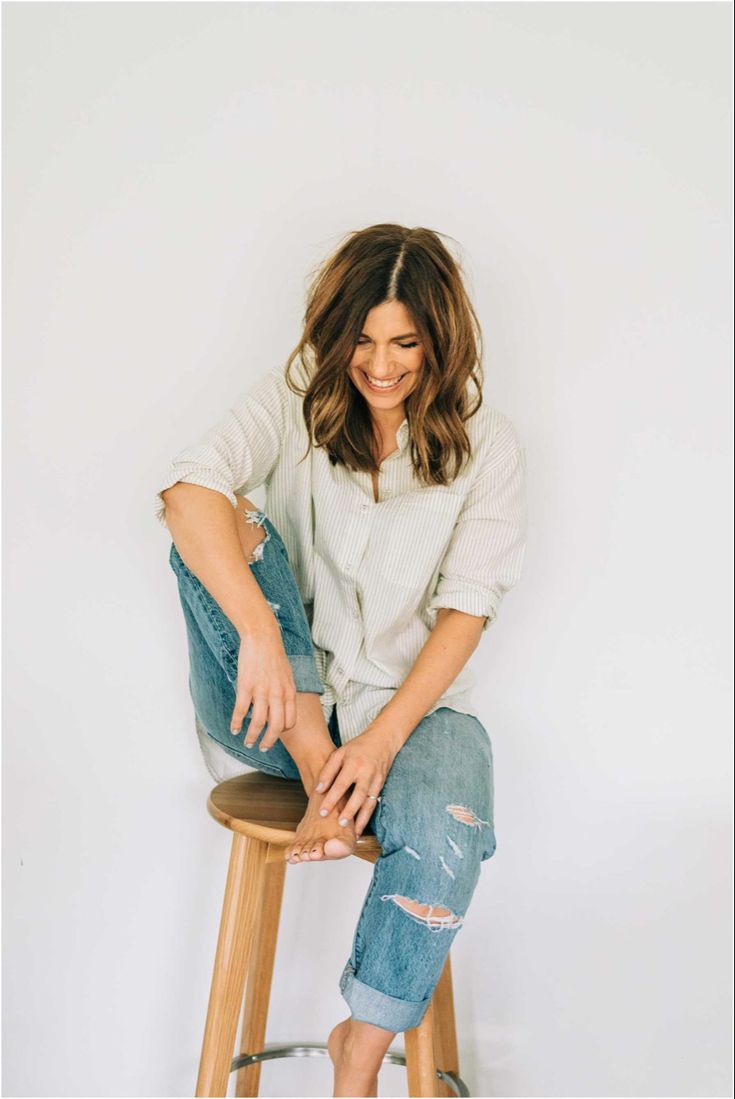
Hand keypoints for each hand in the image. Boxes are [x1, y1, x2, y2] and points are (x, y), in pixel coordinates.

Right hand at [230, 622, 296, 750]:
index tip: (274, 735)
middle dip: (269, 741)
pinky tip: (233, 729)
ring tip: (247, 742)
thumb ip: (284, 692)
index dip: (282, 732)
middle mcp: (278, 694)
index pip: (290, 721)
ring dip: (252, 736)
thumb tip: (280, 706)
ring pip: (258, 723)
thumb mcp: (287, 675)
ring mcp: (262, 691)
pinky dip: (236, 723)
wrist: (262, 636)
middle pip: (276, 727)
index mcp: (289, 692)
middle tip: (262, 748)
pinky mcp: (246, 686)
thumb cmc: (274, 654)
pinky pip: (241, 711)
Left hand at [313, 723, 400, 835]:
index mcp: (354, 763)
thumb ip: (328, 770)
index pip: (341, 784)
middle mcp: (366, 773)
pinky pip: (373, 804)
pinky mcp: (381, 786)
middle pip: (358, 795)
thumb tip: (319, 790)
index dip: (331, 798)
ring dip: (361, 818)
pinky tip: (360, 827)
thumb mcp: (340, 753)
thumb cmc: (358, 747)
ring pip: (368, 802)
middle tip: (339, 824)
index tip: (322, 812)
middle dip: (349, 811)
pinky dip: (367, 816)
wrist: (383, 740)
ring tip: (352, 832)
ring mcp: (376, 780)